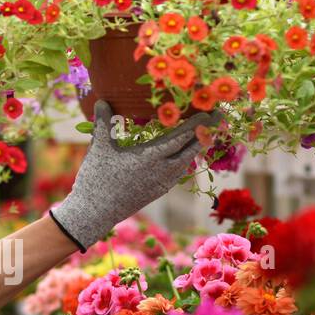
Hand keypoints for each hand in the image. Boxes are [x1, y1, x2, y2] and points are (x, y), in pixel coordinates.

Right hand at [49, 99, 216, 252]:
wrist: (94, 214)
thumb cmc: (96, 179)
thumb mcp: (99, 148)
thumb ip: (103, 122)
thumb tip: (102, 100)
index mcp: (150, 157)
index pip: (180, 137)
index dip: (197, 124)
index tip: (210, 112)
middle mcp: (161, 171)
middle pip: (191, 149)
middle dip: (207, 132)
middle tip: (220, 116)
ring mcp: (161, 183)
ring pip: (186, 162)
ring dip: (197, 146)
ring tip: (205, 133)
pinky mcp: (156, 192)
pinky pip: (178, 173)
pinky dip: (185, 160)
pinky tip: (184, 156)